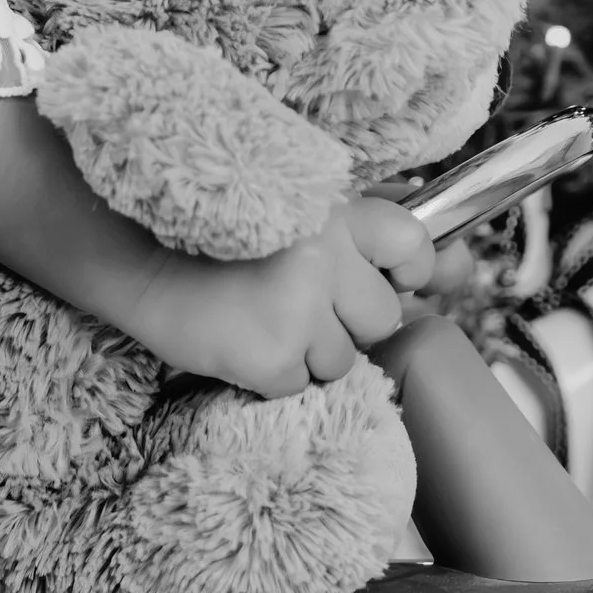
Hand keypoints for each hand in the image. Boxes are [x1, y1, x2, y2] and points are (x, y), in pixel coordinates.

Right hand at [138, 197, 437, 397]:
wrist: (134, 254)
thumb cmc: (221, 229)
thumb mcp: (300, 205)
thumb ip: (375, 227)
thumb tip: (458, 268)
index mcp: (338, 208)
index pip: (415, 251)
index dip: (402, 271)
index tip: (372, 274)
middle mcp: (327, 256)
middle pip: (379, 319)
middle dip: (344, 320)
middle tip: (288, 297)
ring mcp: (300, 309)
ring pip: (341, 360)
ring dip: (305, 350)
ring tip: (256, 314)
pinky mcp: (271, 356)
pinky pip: (298, 387)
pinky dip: (270, 376)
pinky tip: (237, 338)